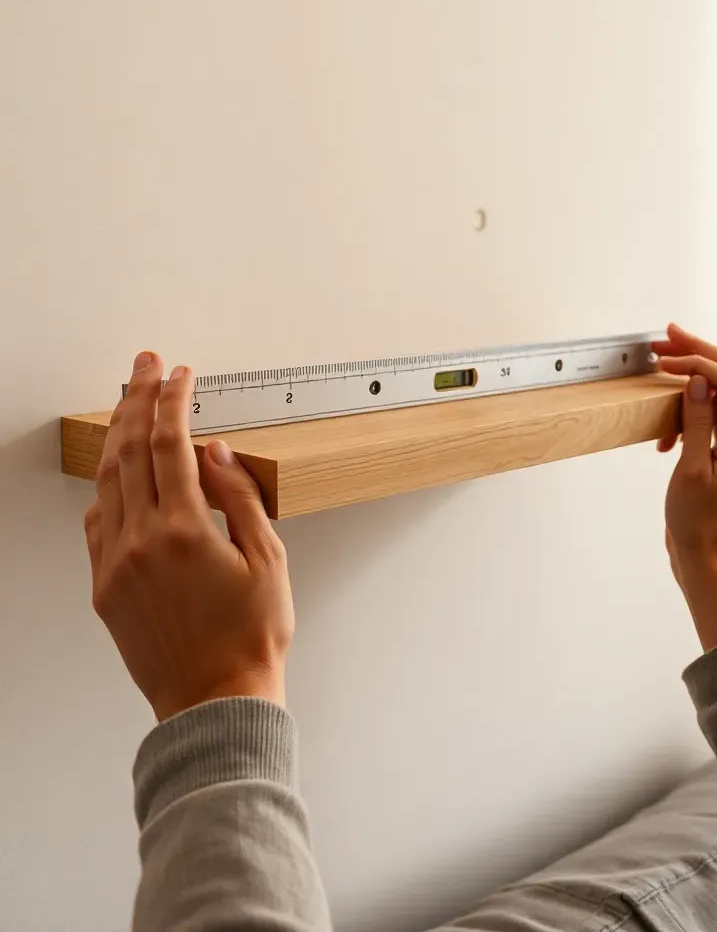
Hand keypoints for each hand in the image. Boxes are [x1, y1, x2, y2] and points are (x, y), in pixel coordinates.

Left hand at [84, 351, 293, 721]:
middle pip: (131, 451)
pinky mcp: (105, 587)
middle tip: (144, 365)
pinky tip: (116, 472)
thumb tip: (216, 452)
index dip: (173, 400)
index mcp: (186, 531)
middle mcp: (142, 542)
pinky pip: (96, 522)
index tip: (179, 373)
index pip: (172, 444)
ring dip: (117, 435)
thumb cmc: (250, 639)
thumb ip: (241, 498)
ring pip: (107, 481)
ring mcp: (116, 564)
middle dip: (137, 398)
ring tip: (128, 403)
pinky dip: (106, 486)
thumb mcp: (269, 561)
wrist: (215, 703)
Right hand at [653, 323, 716, 577]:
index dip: (695, 360)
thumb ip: (696, 420)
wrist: (704, 553)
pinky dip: (686, 409)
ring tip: (660, 369)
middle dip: (697, 353)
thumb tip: (697, 380)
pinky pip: (711, 412)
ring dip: (690, 377)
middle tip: (664, 339)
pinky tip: (664, 434)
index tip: (664, 358)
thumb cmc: (698, 520)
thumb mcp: (691, 468)